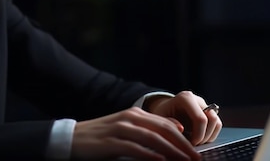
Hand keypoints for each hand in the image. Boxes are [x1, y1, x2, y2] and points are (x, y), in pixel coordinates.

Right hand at [71, 107, 201, 159]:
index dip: (184, 137)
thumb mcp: (125, 128)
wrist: (72, 138)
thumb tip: (174, 131)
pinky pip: (135, 148)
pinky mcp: (111, 142)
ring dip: (172, 151)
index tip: (197, 150)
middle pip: (163, 130)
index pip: (166, 123)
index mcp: (134, 114)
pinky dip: (150, 155)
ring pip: (153, 138)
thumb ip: (147, 129)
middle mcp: (129, 118)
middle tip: (197, 158)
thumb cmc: (101, 137)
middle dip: (183, 145)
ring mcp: (120, 129)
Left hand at [146, 91, 222, 145]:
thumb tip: (182, 131)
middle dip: (204, 136)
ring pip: (217, 122)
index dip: (198, 135)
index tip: (191, 143)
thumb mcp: (160, 118)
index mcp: (185, 98)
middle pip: (212, 120)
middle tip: (193, 144)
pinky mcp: (208, 112)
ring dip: (209, 136)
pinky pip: (216, 125)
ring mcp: (204, 105)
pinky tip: (199, 138)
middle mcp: (197, 99)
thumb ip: (169, 124)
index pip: (200, 118)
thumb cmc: (161, 113)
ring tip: (196, 141)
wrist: (164, 108)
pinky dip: (210, 134)